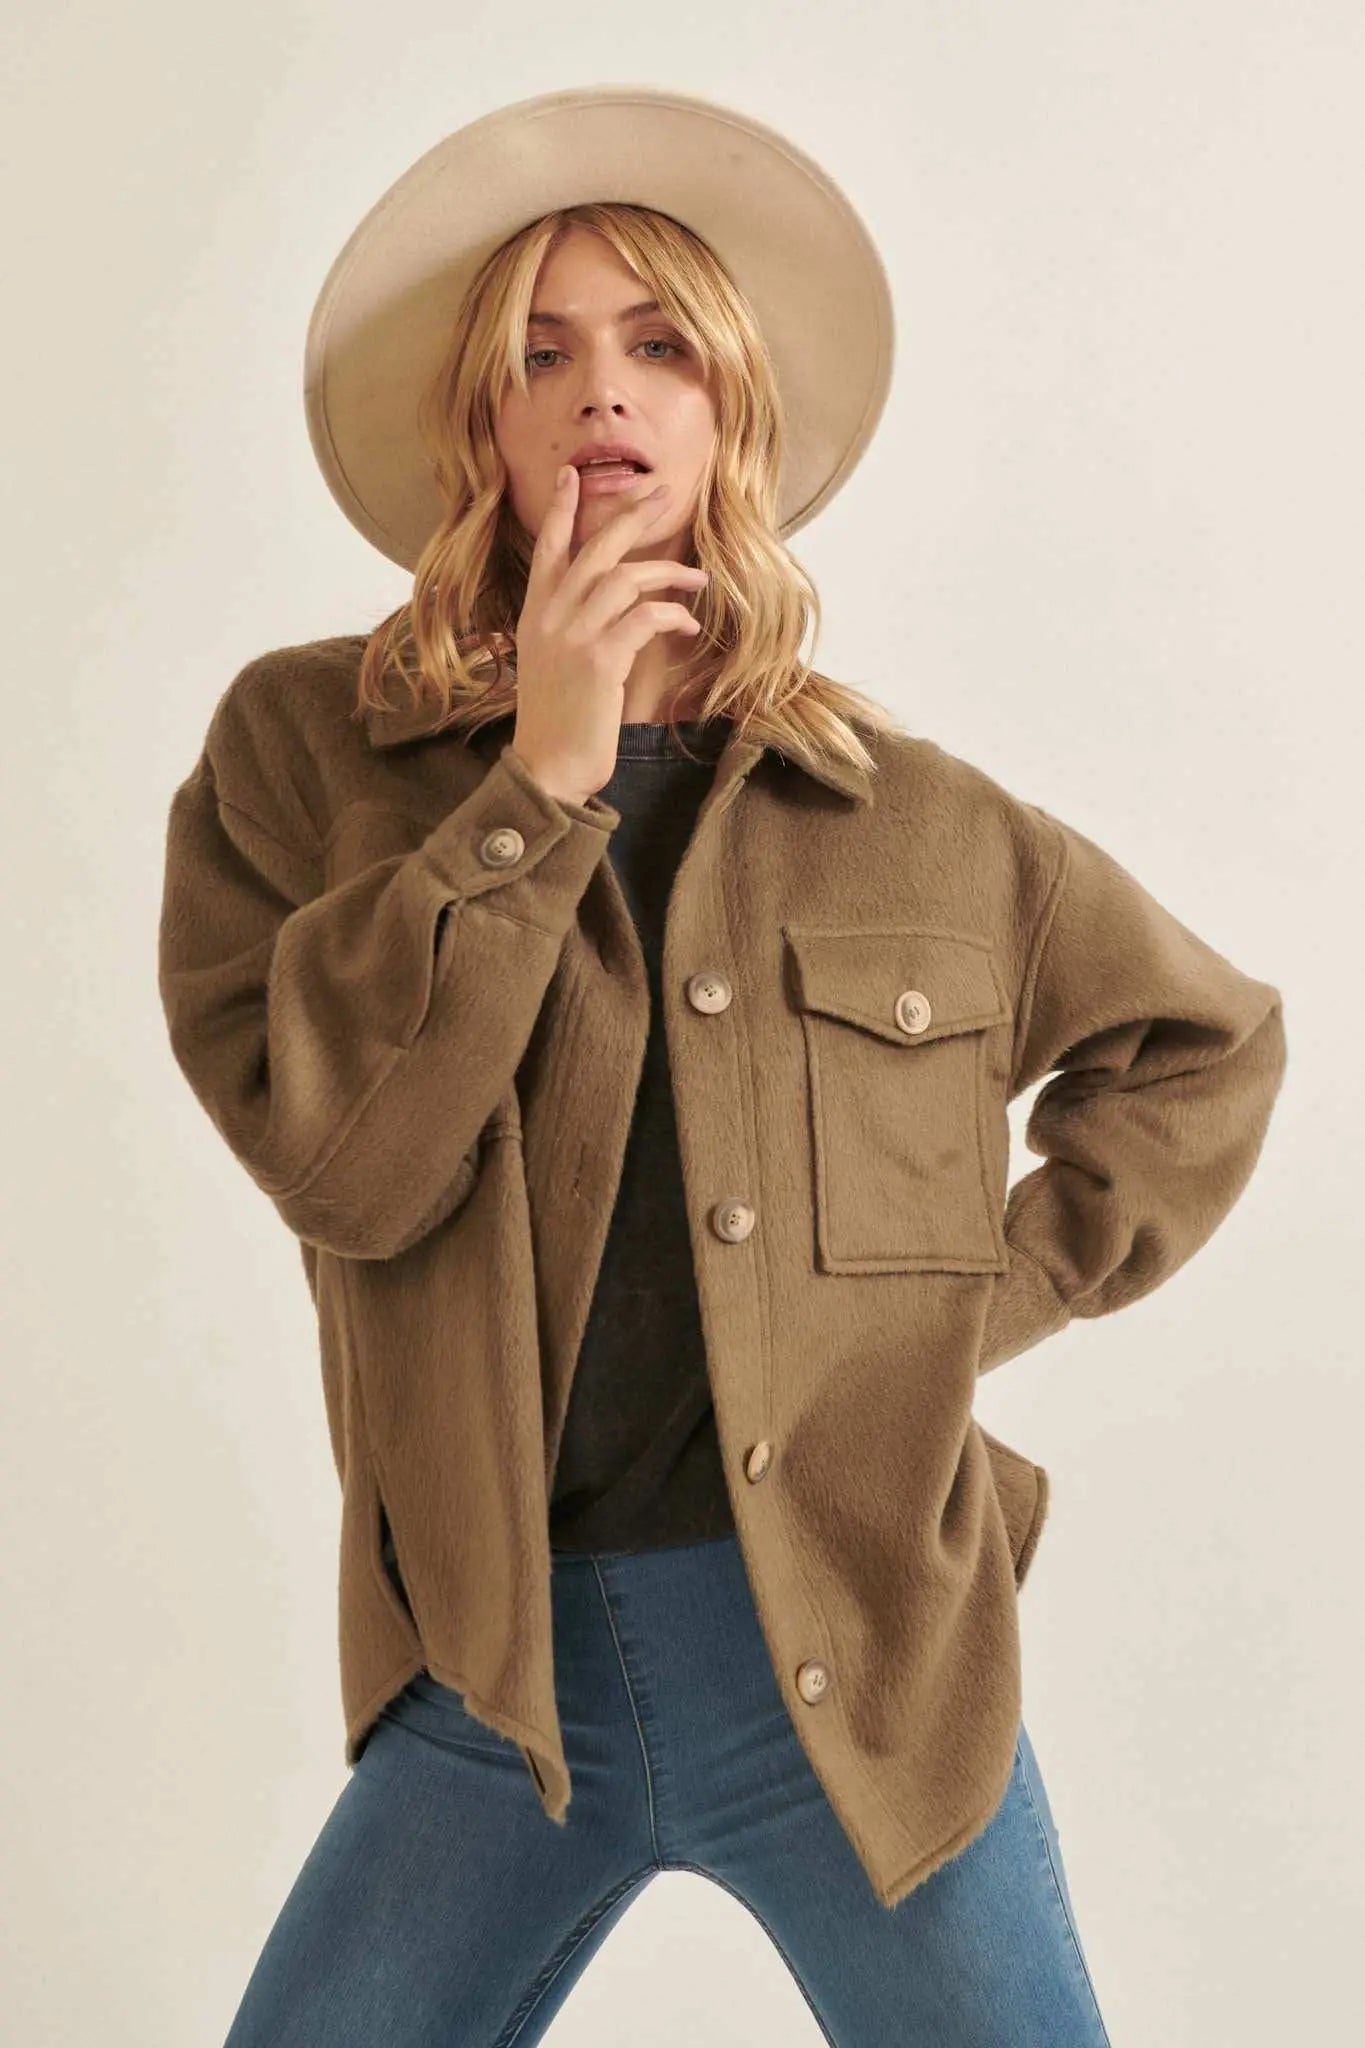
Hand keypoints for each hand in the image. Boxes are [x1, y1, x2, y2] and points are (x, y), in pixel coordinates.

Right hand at [509, 465, 708, 802]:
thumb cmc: (556, 720)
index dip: (560, 509)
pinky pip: (644, 617)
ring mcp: (573, 636)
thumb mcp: (551, 663)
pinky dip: (672, 614)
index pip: (547, 548)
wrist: (547, 767)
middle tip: (661, 493)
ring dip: (669, 573)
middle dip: (630, 515)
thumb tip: (609, 606)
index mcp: (536, 613)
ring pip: (626, 578)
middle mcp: (550, 616)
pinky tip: (689, 623)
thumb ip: (570, 627)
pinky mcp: (600, 660)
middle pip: (594, 548)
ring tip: (699, 580)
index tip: (571, 474)